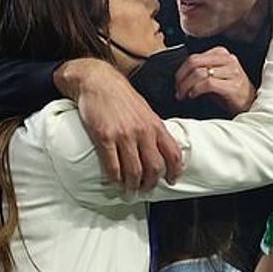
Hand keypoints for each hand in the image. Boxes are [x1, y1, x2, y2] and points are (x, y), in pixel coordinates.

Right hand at [55, 59, 182, 190]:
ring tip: (129, 190)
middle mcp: (142, 131)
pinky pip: (112, 166)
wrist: (98, 81)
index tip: (171, 180)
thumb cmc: (121, 96)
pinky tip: (114, 181)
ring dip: (132, 185)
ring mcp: (124, 135)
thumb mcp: (145, 110)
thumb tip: (160, 149)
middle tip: (144, 189)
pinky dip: (115, 179)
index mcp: (155, 125)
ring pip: (134, 171)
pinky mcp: (105, 136)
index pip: (173, 153)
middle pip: (154, 167)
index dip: (174, 171)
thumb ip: (153, 129)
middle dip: (150, 183)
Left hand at [175, 47, 256, 114]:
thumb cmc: (230, 90)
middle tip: (178, 91)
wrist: (250, 103)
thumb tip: (180, 77)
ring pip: (200, 73)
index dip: (180, 71)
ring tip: (184, 95)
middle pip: (194, 63)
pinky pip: (208, 84)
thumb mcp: (214, 76)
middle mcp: (228, 59)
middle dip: (181, 79)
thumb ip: (200, 71)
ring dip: (187, 86)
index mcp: (221, 53)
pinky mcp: (233, 85)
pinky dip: (196, 90)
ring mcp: (232, 72)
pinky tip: (193, 96)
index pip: (193, 57)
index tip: (176, 83)